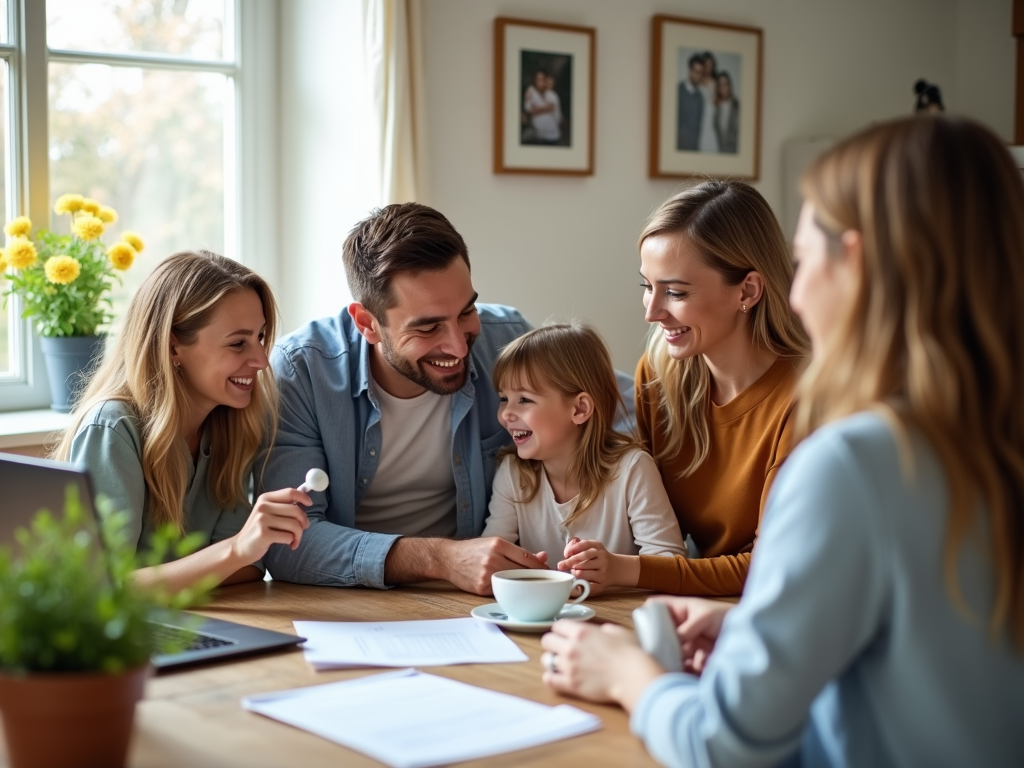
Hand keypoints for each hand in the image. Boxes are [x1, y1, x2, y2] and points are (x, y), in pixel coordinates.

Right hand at [230, 488, 310, 564]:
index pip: (290, 492)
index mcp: (265, 499)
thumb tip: (305, 500)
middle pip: (296, 510)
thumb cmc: (259, 530)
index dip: (303, 497)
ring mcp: (262, 520)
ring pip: (294, 524)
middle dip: (304, 521)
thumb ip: (283, 506)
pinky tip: (288, 545)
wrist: (240, 548)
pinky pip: (288, 536)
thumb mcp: (267, 513)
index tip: (309, 504)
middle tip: (304, 528)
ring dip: (299, 535)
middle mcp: (263, 507)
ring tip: (294, 540)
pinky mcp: (263, 534)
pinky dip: (292, 541)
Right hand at [438, 537, 546, 594]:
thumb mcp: (495, 544)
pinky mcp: (481, 587)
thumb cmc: (474, 550)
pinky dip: (508, 592)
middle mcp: (492, 558)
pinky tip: (511, 591)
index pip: (527, 557)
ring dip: (524, 586)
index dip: (541, 566)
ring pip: (514, 583)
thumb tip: (543, 557)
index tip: (549, 571)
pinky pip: (501, 592)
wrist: (448, 558)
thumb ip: (518, 551)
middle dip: (535, 577)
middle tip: (544, 582)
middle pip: (523, 571)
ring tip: (530, 587)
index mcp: (498, 544)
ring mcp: (486, 574)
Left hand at [541, 619, 663, 710]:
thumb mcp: (617, 632)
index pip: (557, 625)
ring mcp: (569, 666)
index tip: (565, 634)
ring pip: (546, 660)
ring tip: (561, 664)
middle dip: (553, 643)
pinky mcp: (571, 684)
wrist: (632, 676)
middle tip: (561, 648)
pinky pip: (549, 679)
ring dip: (552, 660)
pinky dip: (551, 677)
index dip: (562, 629)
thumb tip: (599, 632)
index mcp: (581, 632)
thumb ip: (602, 630)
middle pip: (546, 640)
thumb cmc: (629, 654)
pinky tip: (557, 677)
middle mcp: (571, 647)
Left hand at [558, 539, 637, 594]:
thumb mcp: (593, 548)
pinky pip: (590, 586)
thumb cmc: (598, 558)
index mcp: (598, 547)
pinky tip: (578, 584)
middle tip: (562, 565)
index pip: (585, 545)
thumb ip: (579, 547)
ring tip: (573, 572)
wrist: (616, 569)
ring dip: (576, 573)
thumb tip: (566, 554)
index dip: (574, 549)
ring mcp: (603, 572)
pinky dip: (582, 585)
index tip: (566, 554)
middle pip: (584, 558)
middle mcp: (602, 558)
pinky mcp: (602, 584)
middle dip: (571, 562)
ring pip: (586, 572)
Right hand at [649, 596, 731, 673]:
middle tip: (649, 651)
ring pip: (670, 653)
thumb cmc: (727, 618)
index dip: (648, 614)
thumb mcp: (705, 617)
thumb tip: (672, 641)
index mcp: (680, 610)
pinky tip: (678, 673)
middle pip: (660, 634)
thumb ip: (687, 628)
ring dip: (666, 658)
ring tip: (663, 665)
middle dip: (654, 643)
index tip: (642, 625)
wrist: (751, 640)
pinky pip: (683, 667)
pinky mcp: (697, 661)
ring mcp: (688, 645)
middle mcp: (682, 628)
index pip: (657, 608)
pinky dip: (680, 671)